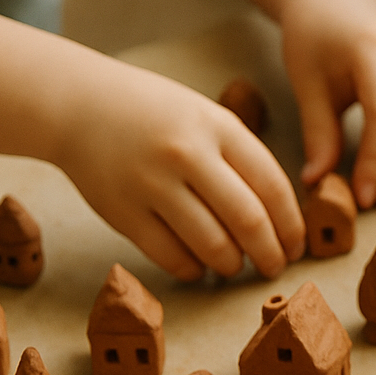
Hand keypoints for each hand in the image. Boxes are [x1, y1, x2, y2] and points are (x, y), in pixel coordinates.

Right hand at [53, 60, 304, 279]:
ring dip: (232, 265)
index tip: (296, 246)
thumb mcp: (205, 118)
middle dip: (270, 254)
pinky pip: (173, 258)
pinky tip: (198, 266)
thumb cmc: (155, 116)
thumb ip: (241, 159)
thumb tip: (281, 220)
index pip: (273, 187)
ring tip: (233, 265)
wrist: (78, 105)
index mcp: (217, 127)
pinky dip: (193, 270)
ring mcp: (152, 184)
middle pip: (249, 222)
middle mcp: (187, 154)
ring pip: (213, 246)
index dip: (292, 225)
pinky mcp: (123, 213)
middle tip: (274, 268)